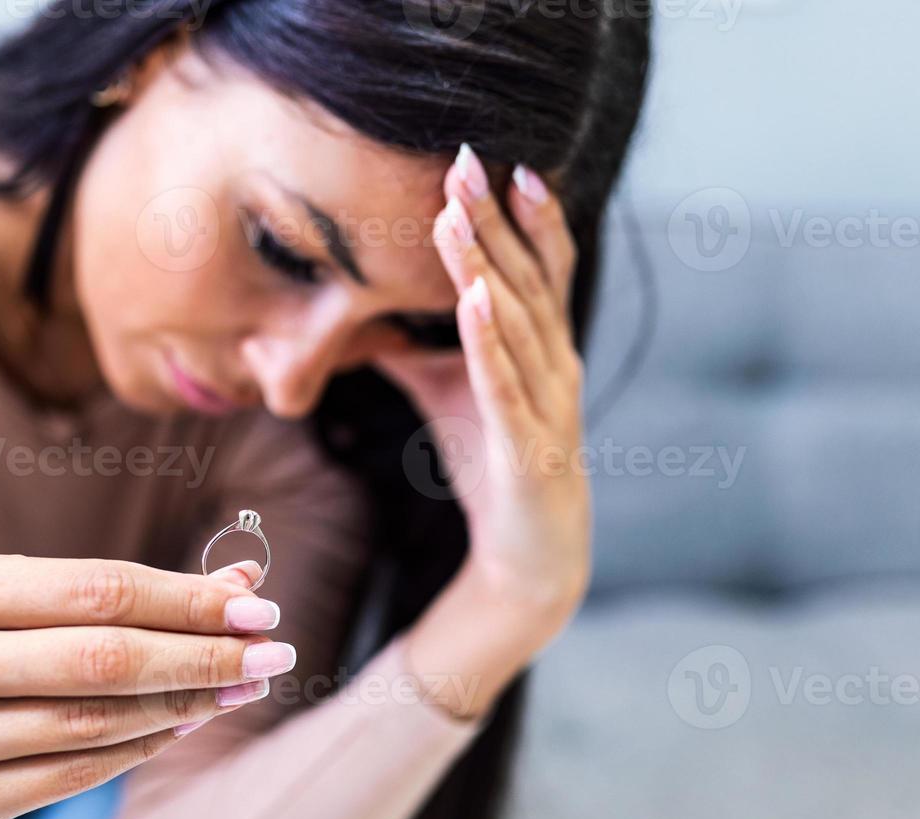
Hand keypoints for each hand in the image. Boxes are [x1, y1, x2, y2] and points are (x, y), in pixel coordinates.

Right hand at [0, 555, 290, 818]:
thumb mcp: (27, 604)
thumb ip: (127, 592)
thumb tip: (246, 577)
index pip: (97, 591)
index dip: (186, 600)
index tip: (257, 606)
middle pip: (103, 658)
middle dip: (203, 656)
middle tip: (274, 653)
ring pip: (97, 723)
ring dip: (187, 704)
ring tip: (242, 687)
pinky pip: (77, 774)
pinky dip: (144, 747)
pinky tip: (188, 723)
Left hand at [375, 148, 590, 701]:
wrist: (531, 558)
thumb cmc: (494, 466)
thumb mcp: (449, 396)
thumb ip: (416, 351)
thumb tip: (363, 314)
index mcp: (543, 349)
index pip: (539, 268)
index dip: (522, 214)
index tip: (495, 160)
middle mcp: (556, 366)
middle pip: (526, 280)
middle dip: (495, 219)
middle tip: (467, 159)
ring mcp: (547, 406)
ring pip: (516, 323)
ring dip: (485, 266)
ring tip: (455, 216)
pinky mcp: (527, 447)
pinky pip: (505, 385)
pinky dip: (489, 340)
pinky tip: (473, 300)